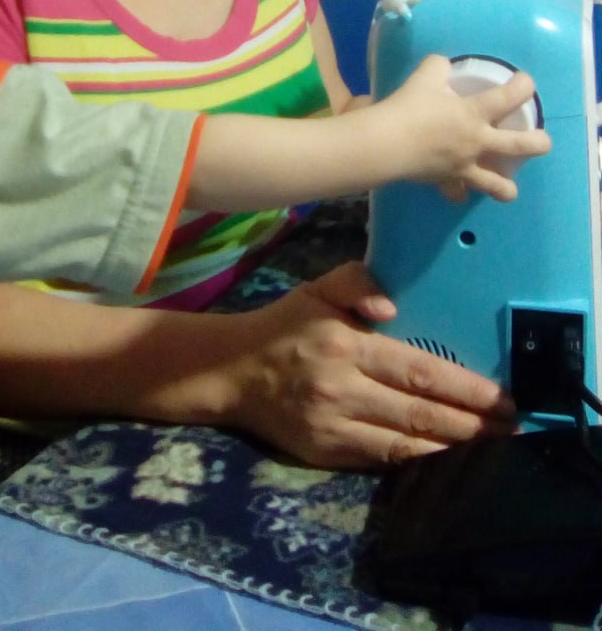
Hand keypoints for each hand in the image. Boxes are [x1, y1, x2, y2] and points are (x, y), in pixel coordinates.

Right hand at [228, 261, 515, 467]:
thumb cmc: (284, 325)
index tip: (501, 396)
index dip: (464, 388)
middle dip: (472, 422)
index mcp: (346, 346)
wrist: (231, 371)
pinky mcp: (325, 454)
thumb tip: (391, 306)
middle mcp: (342, 390)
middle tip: (510, 425)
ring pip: (406, 443)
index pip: (418, 372)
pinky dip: (416, 457)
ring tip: (489, 442)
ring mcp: (333, 427)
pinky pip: (381, 459)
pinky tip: (443, 453)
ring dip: (452, 445)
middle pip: (420, 413)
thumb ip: (356, 281)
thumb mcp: (317, 288)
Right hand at [383, 55, 549, 200]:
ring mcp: (462, 165)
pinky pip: (455, 192)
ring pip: (493, 183)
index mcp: (474, 113)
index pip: (509, 97)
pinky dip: (458, 192)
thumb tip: (444, 68)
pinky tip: (459, 192)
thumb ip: (439, 68)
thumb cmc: (408, 107)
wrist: (385, 143)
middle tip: (544, 142)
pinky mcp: (444, 180)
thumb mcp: (425, 75)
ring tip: (509, 190)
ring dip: (504, 188)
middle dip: (537, 144)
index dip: (523, 87)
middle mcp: (476, 141)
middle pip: (518, 146)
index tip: (526, 82)